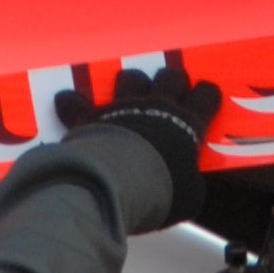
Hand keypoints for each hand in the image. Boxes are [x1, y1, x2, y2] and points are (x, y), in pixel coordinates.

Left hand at [56, 53, 224, 222]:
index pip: (205, 97)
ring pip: (130, 77)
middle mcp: (156, 106)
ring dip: (130, 83)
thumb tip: (188, 181)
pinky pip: (77, 101)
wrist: (121, 183)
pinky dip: (71, 102)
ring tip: (128, 94)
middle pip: (170, 76)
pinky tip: (67, 102)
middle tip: (170, 93)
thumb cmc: (162, 192)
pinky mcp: (94, 115)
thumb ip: (189, 180)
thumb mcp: (188, 196)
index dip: (207, 95)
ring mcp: (123, 106)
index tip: (205, 99)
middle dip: (172, 80)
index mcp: (185, 124)